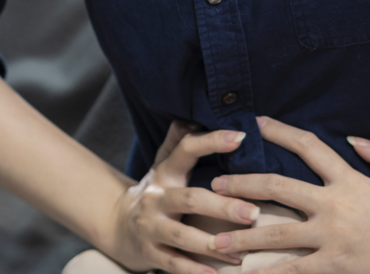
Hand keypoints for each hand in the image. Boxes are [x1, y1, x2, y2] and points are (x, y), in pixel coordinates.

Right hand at [102, 121, 260, 273]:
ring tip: (240, 251)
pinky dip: (195, 272)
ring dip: (212, 245)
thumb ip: (179, 141)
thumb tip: (197, 112)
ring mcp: (151, 226)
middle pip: (190, 198)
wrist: (116, 226)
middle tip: (253, 213)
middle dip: (222, 206)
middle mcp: (156, 197)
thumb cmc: (155, 193)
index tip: (240, 137)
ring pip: (182, 236)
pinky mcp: (149, 253)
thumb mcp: (163, 165)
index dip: (211, 141)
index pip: (186, 149)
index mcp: (165, 172)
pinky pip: (173, 264)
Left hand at [208, 116, 369, 273]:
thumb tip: (356, 140)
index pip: (309, 148)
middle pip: (277, 188)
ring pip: (276, 233)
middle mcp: (332, 207)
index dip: (282, 132)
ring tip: (216, 241)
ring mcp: (330, 238)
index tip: (258, 123)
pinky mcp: (333, 266)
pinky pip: (294, 270)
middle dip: (243, 185)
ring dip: (243, 236)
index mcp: (350, 181)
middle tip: (215, 185)